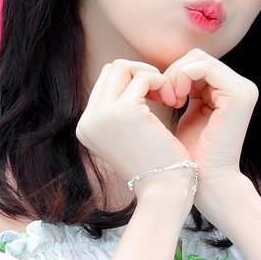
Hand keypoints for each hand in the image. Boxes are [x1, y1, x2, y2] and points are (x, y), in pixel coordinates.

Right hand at [76, 60, 193, 208]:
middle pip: (112, 70)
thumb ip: (124, 112)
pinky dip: (161, 82)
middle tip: (164, 93)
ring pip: (123, 66)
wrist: (164, 192)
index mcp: (87, 126)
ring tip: (169, 97)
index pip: (106, 83)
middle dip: (141, 74)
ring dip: (151, 75)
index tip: (156, 97)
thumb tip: (136, 81)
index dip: (133, 82)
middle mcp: (88, 119)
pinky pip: (143, 77)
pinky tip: (174, 101)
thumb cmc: (155, 167)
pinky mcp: (124, 111)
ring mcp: (103, 114)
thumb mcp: (130, 138)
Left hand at [164, 49, 258, 222]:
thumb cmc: (190, 155)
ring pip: (199, 59)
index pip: (196, 62)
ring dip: (176, 76)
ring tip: (169, 100)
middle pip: (197, 57)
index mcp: (230, 90)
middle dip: (173, 73)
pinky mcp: (239, 95)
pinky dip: (183, 77)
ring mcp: (244, 89)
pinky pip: (204, 67)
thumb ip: (183, 89)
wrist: (205, 183)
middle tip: (162, 97)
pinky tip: (176, 100)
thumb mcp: (186, 114)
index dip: (173, 74)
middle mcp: (241, 86)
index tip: (159, 96)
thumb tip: (161, 69)